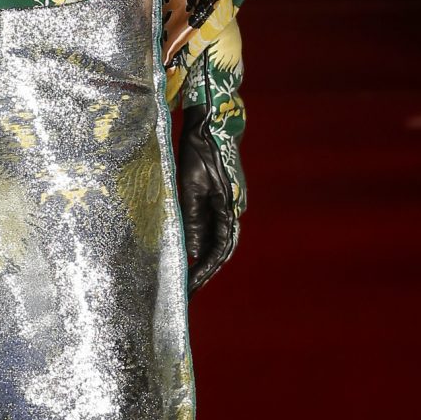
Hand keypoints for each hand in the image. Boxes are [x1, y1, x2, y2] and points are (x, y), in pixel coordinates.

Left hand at [176, 105, 236, 292]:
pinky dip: (202, 243)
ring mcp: (230, 205)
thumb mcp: (190, 187)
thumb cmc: (199, 152)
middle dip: (204, 273)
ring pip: (217, 240)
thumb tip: (191, 252)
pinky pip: (213, 227)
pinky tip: (189, 254)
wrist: (213, 125)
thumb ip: (192, 219)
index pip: (218, 251)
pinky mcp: (222, 199)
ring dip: (203, 260)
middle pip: (219, 251)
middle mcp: (233, 210)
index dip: (204, 273)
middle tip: (187, 294)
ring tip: (187, 281)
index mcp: (229, 209)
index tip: (190, 289)